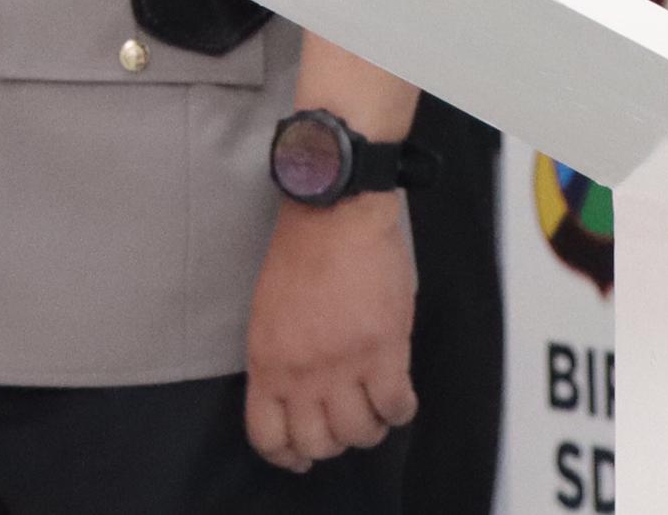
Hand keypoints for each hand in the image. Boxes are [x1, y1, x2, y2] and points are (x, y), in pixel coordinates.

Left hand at [243, 195, 415, 472]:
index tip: (301, 454)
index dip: (288, 455)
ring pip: (359, 432)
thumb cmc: (302, 251)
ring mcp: (343, 364)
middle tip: (346, 423)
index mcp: (267, 361)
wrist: (336, 211)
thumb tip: (305, 396)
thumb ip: (284, 360)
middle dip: (334, 442)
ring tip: (375, 409)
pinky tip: (399, 396)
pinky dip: (400, 411)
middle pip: (318, 443)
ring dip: (370, 429)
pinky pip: (396, 407)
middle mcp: (302, 372)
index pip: (268, 437)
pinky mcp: (384, 349)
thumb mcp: (269, 313)